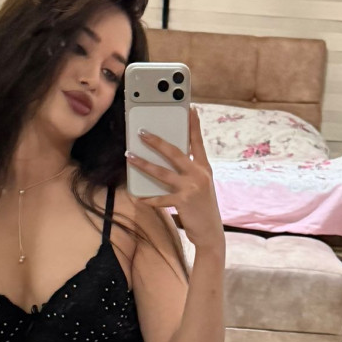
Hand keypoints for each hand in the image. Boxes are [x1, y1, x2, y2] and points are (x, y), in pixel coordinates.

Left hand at [125, 105, 223, 250]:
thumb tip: (165, 162)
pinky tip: (138, 197)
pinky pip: (160, 198)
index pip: (197, 142)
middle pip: (175, 153)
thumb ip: (188, 172)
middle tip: (142, 132)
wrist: (211, 232)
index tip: (190, 108)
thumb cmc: (202, 208)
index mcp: (204, 168)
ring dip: (144, 164)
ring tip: (130, 156)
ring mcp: (191, 187)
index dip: (193, 125)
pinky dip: (148, 199)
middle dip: (157, 141)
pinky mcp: (183, 202)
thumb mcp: (200, 186)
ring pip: (163, 172)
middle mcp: (199, 174)